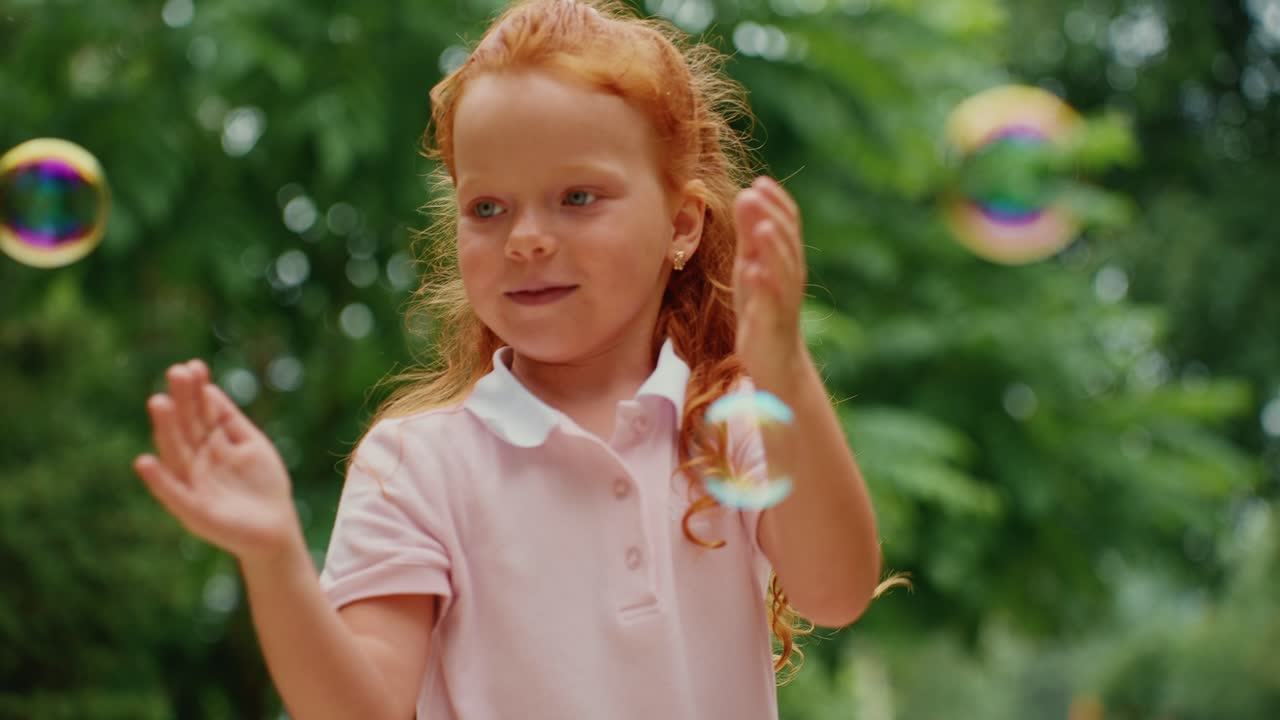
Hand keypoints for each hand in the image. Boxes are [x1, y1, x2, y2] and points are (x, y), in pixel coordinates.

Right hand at [134, 360, 303, 566]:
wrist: (276, 532)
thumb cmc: (264, 487)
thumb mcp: (252, 445)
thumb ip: (231, 421)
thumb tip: (210, 389)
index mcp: (213, 445)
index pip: (202, 413)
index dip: (197, 391)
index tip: (193, 365)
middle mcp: (199, 461)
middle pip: (188, 426)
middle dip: (183, 401)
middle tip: (176, 372)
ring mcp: (195, 485)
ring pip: (177, 453)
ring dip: (166, 429)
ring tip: (158, 401)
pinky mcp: (194, 512)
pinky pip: (173, 494)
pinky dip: (159, 480)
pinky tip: (144, 462)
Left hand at [732, 176, 810, 394]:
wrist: (774, 357)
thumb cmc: (762, 306)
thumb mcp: (752, 264)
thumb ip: (750, 234)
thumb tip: (747, 194)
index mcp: (787, 259)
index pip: (788, 224)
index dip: (776, 203)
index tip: (759, 182)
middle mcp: (791, 276)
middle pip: (787, 242)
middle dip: (771, 217)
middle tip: (753, 194)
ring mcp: (782, 300)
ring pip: (783, 270)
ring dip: (772, 248)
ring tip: (759, 228)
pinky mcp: (770, 323)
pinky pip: (769, 303)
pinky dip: (762, 286)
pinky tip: (752, 272)